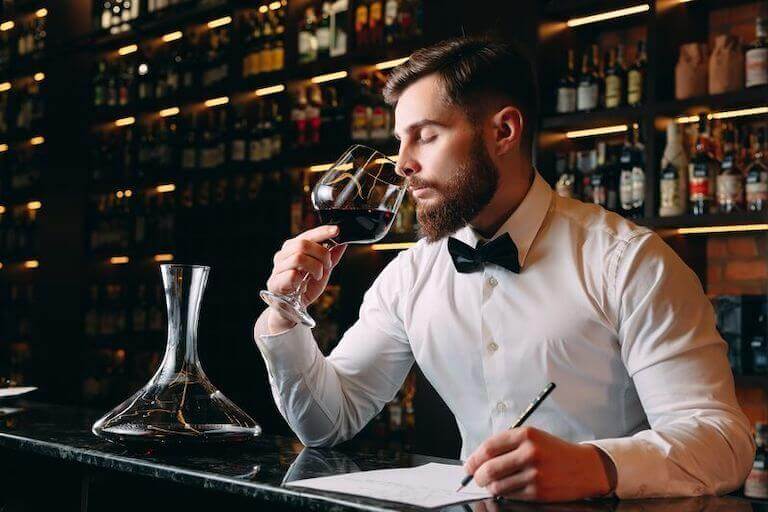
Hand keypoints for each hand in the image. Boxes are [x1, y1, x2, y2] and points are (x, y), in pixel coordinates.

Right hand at [266, 225, 346, 332]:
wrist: (292, 310)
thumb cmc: (305, 287)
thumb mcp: (322, 271)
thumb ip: (331, 257)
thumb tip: (343, 243)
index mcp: (293, 248)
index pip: (307, 234)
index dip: (322, 231)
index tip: (337, 231)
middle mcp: (283, 255)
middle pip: (302, 244)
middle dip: (321, 254)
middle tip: (328, 265)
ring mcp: (277, 268)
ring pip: (298, 257)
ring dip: (314, 267)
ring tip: (317, 276)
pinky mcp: (274, 282)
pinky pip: (291, 274)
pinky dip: (303, 278)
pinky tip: (303, 284)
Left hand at [464, 427, 614, 501]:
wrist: (585, 468)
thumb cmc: (554, 452)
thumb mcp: (533, 438)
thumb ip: (507, 445)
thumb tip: (478, 460)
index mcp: (525, 434)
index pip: (488, 447)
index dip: (474, 458)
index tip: (468, 465)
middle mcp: (530, 452)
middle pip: (489, 468)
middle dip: (478, 476)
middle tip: (476, 478)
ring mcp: (534, 474)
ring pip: (498, 485)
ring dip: (491, 487)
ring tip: (492, 484)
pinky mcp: (538, 492)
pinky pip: (511, 496)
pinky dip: (505, 494)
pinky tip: (508, 489)